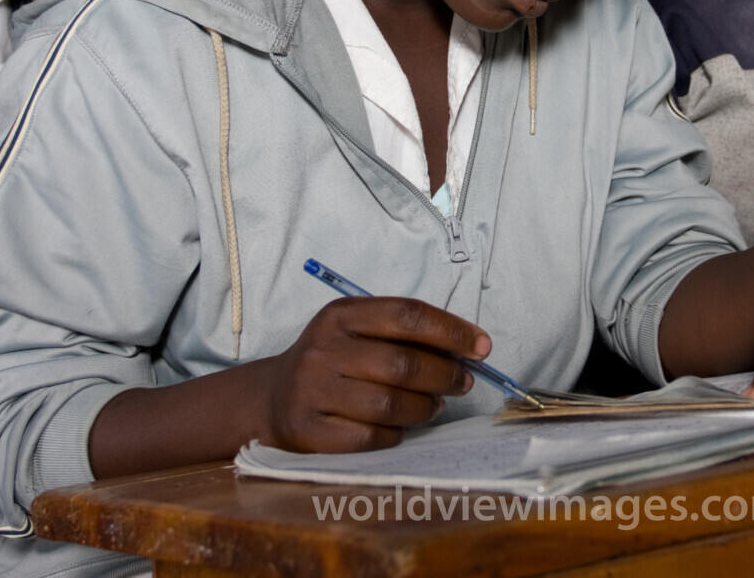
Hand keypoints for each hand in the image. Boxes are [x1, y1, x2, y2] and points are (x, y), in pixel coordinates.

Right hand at [258, 296, 486, 452]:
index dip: (451, 331)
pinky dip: (397, 434)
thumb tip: (468, 349)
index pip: (406, 315)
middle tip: (463, 381)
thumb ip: (405, 334)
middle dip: (445, 374)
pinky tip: (402, 426)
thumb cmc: (333, 361)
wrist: (271, 399)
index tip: (482, 347)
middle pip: (403, 364)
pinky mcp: (310, 431)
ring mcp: (312, 391)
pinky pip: (372, 437)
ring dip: (426, 407)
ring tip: (435, 405)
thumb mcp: (357, 331)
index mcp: (340, 316)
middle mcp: (323, 350)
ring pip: (391, 404)